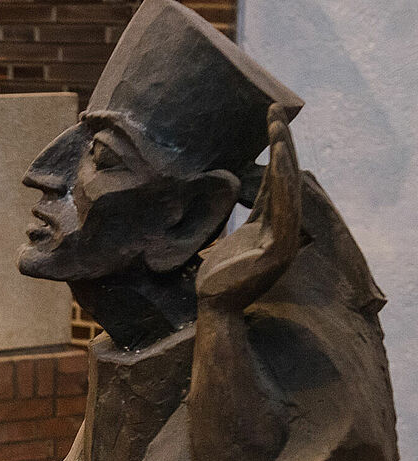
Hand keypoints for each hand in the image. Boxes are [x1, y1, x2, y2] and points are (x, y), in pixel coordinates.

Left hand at [196, 103, 300, 311]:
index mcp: (269, 224)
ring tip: (278, 129)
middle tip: (275, 111)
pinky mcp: (279, 251)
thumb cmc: (218, 278)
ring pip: (287, 191)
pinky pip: (284, 212)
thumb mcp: (229, 239)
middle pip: (284, 179)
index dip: (275, 153)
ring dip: (284, 159)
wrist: (215, 308)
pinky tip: (280, 163)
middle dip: (282, 144)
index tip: (271, 121)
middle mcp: (281, 228)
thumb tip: (235, 200)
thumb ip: (239, 219)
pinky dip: (283, 187)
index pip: (275, 182)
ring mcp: (283, 240)